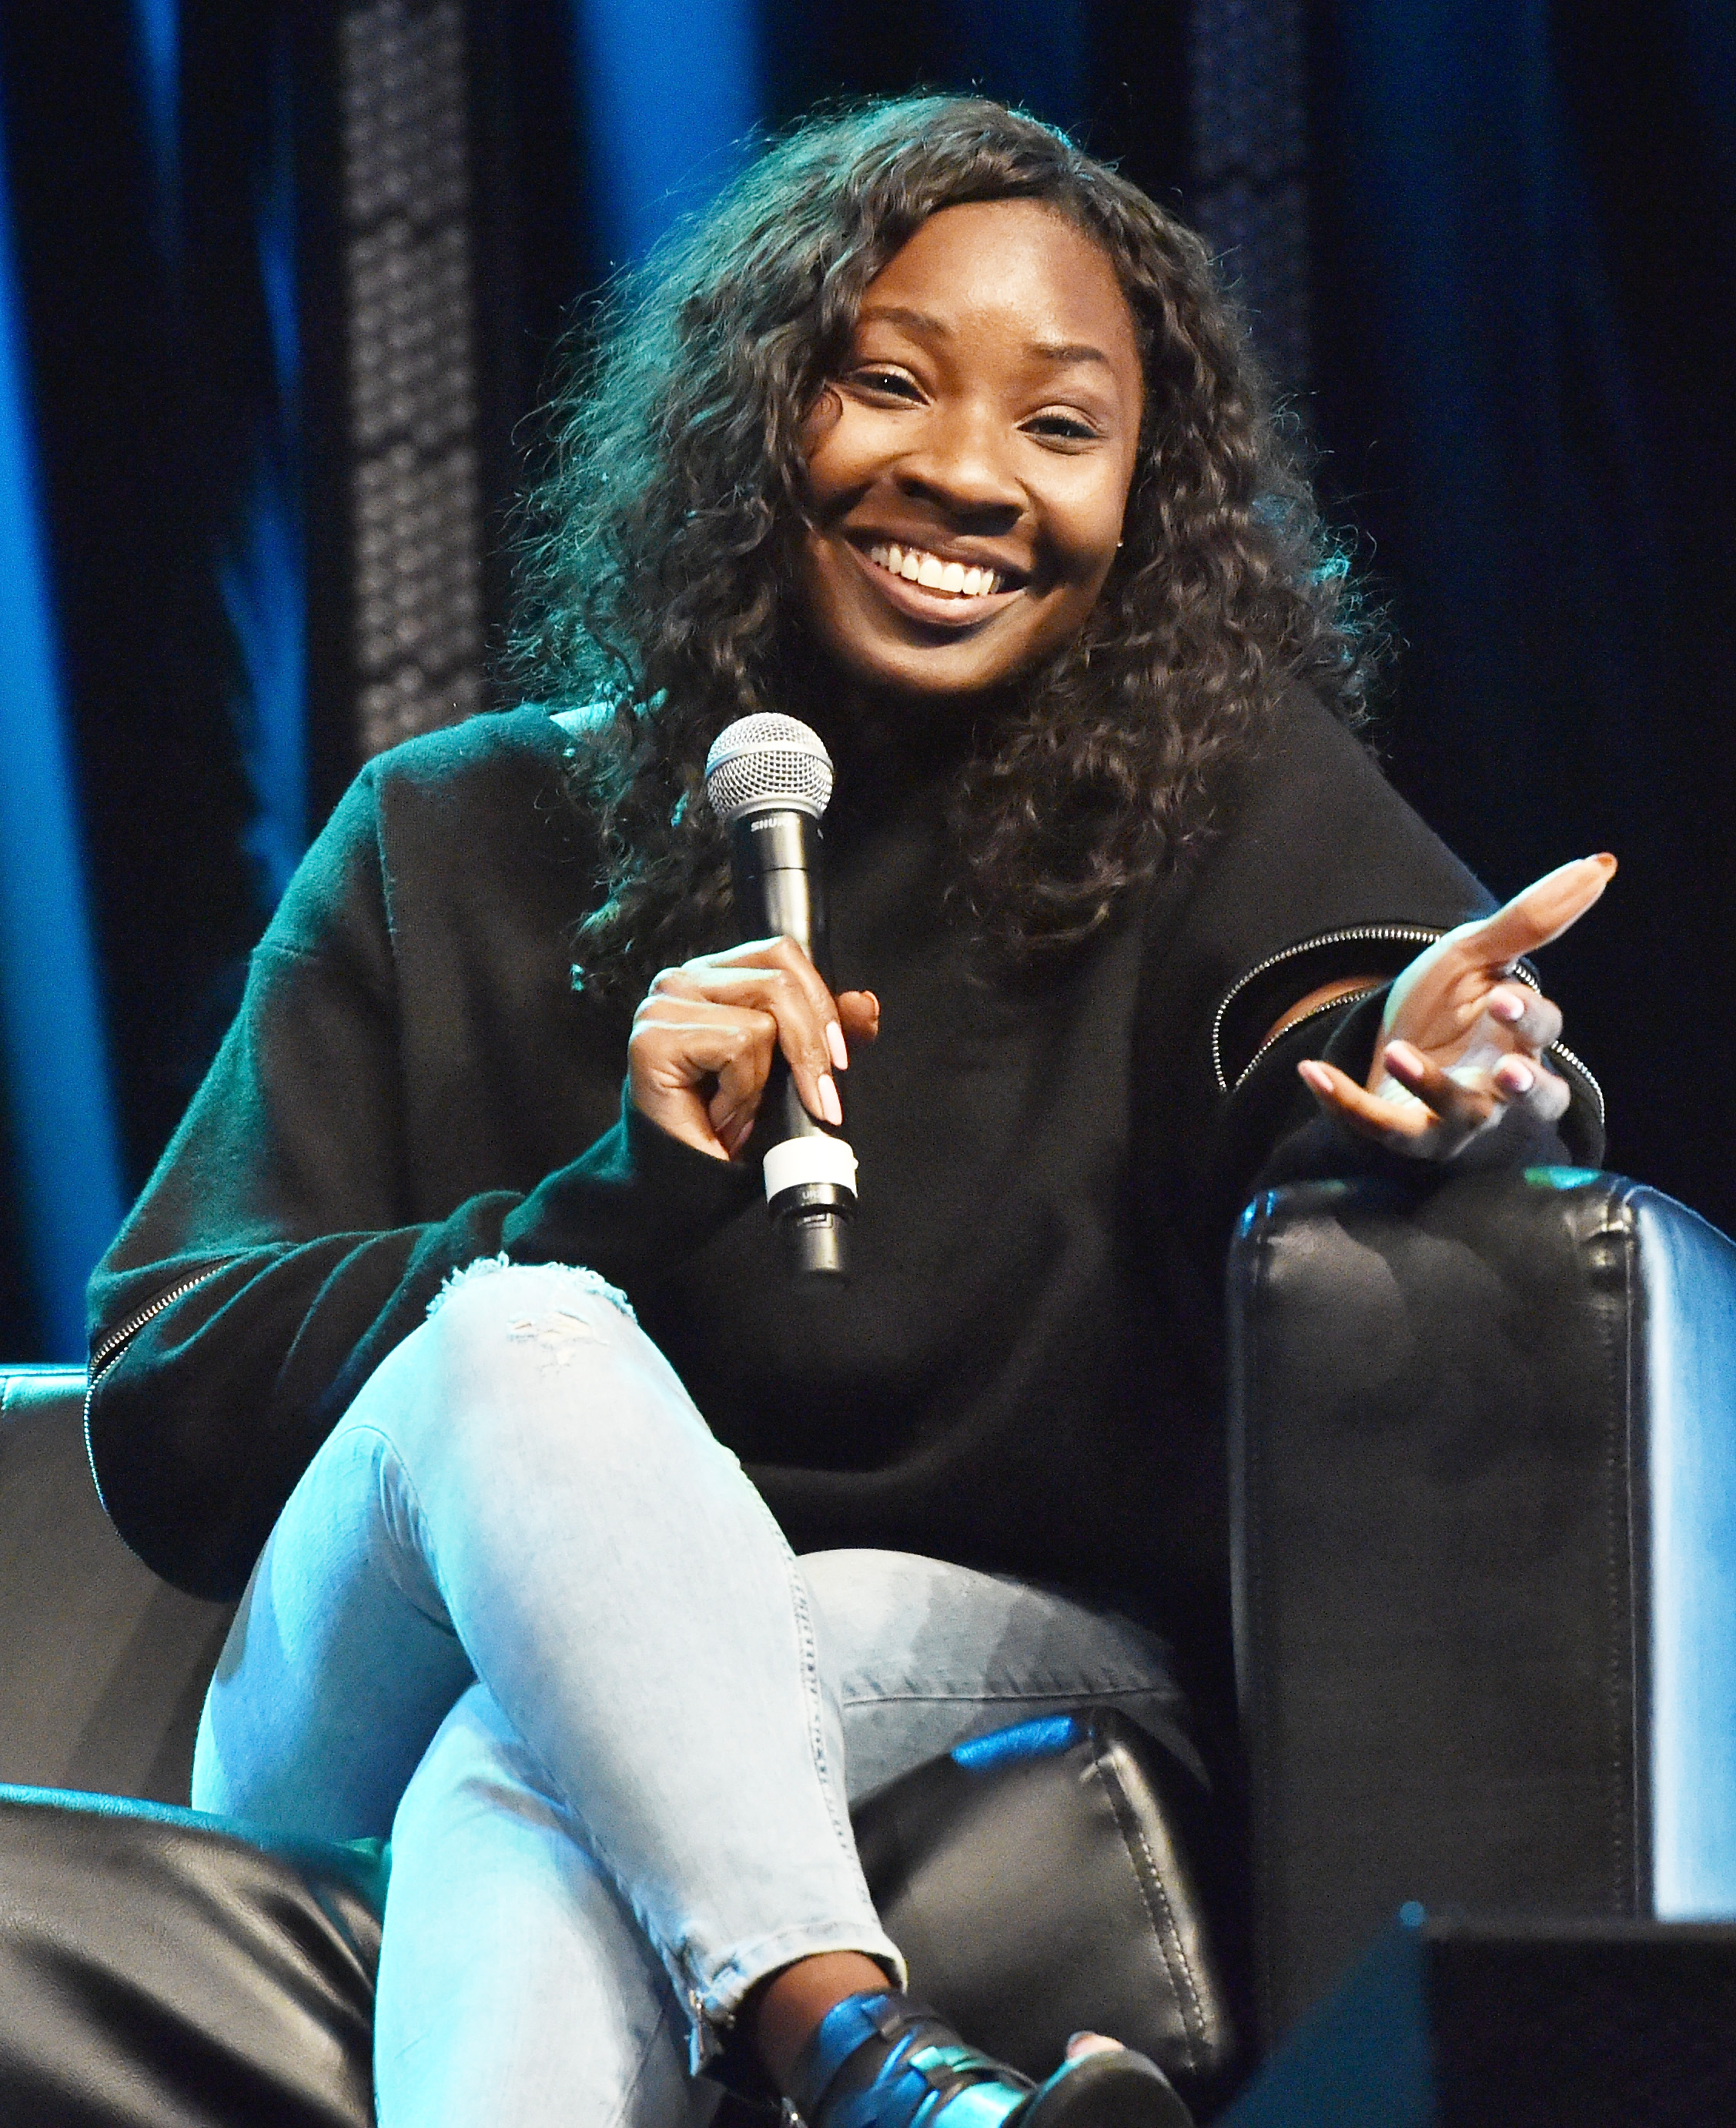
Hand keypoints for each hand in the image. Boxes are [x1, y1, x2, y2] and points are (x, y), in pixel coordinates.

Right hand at [628, 936, 880, 1161]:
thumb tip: (865, 1004)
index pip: (782, 954)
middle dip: (810, 1047)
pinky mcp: (654, 1037)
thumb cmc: (728, 1129)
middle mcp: (683, 979)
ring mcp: (663, 1005)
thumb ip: (823, 1032)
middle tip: (815, 1099)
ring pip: (764, 1018)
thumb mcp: (790, 1074)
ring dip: (764, 1080)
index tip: (839, 1060)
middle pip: (781, 980)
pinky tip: (719, 1113)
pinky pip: (739, 1044)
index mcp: (714, 977)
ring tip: (741, 1107)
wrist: (682, 1183)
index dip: (821, 1003)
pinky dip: (742, 1090)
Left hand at [1297, 854, 1615, 1159]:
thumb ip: (1531, 920)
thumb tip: (1601, 863)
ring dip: (1430, 1086)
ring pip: (1459, 1116)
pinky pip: (1378, 1125)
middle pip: (1533, 1098)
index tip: (1504, 998)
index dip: (1529, 1018)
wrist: (1390, 1051)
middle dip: (1525, 1085)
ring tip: (1397, 1051)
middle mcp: (1500, 1087)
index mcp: (1522, 1039)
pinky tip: (1312, 1072)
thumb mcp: (1479, 957)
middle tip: (1508, 1069)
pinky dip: (1345, 1102)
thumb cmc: (1450, 1006)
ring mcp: (1454, 1119)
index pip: (1544, 1032)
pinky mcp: (1405, 1135)